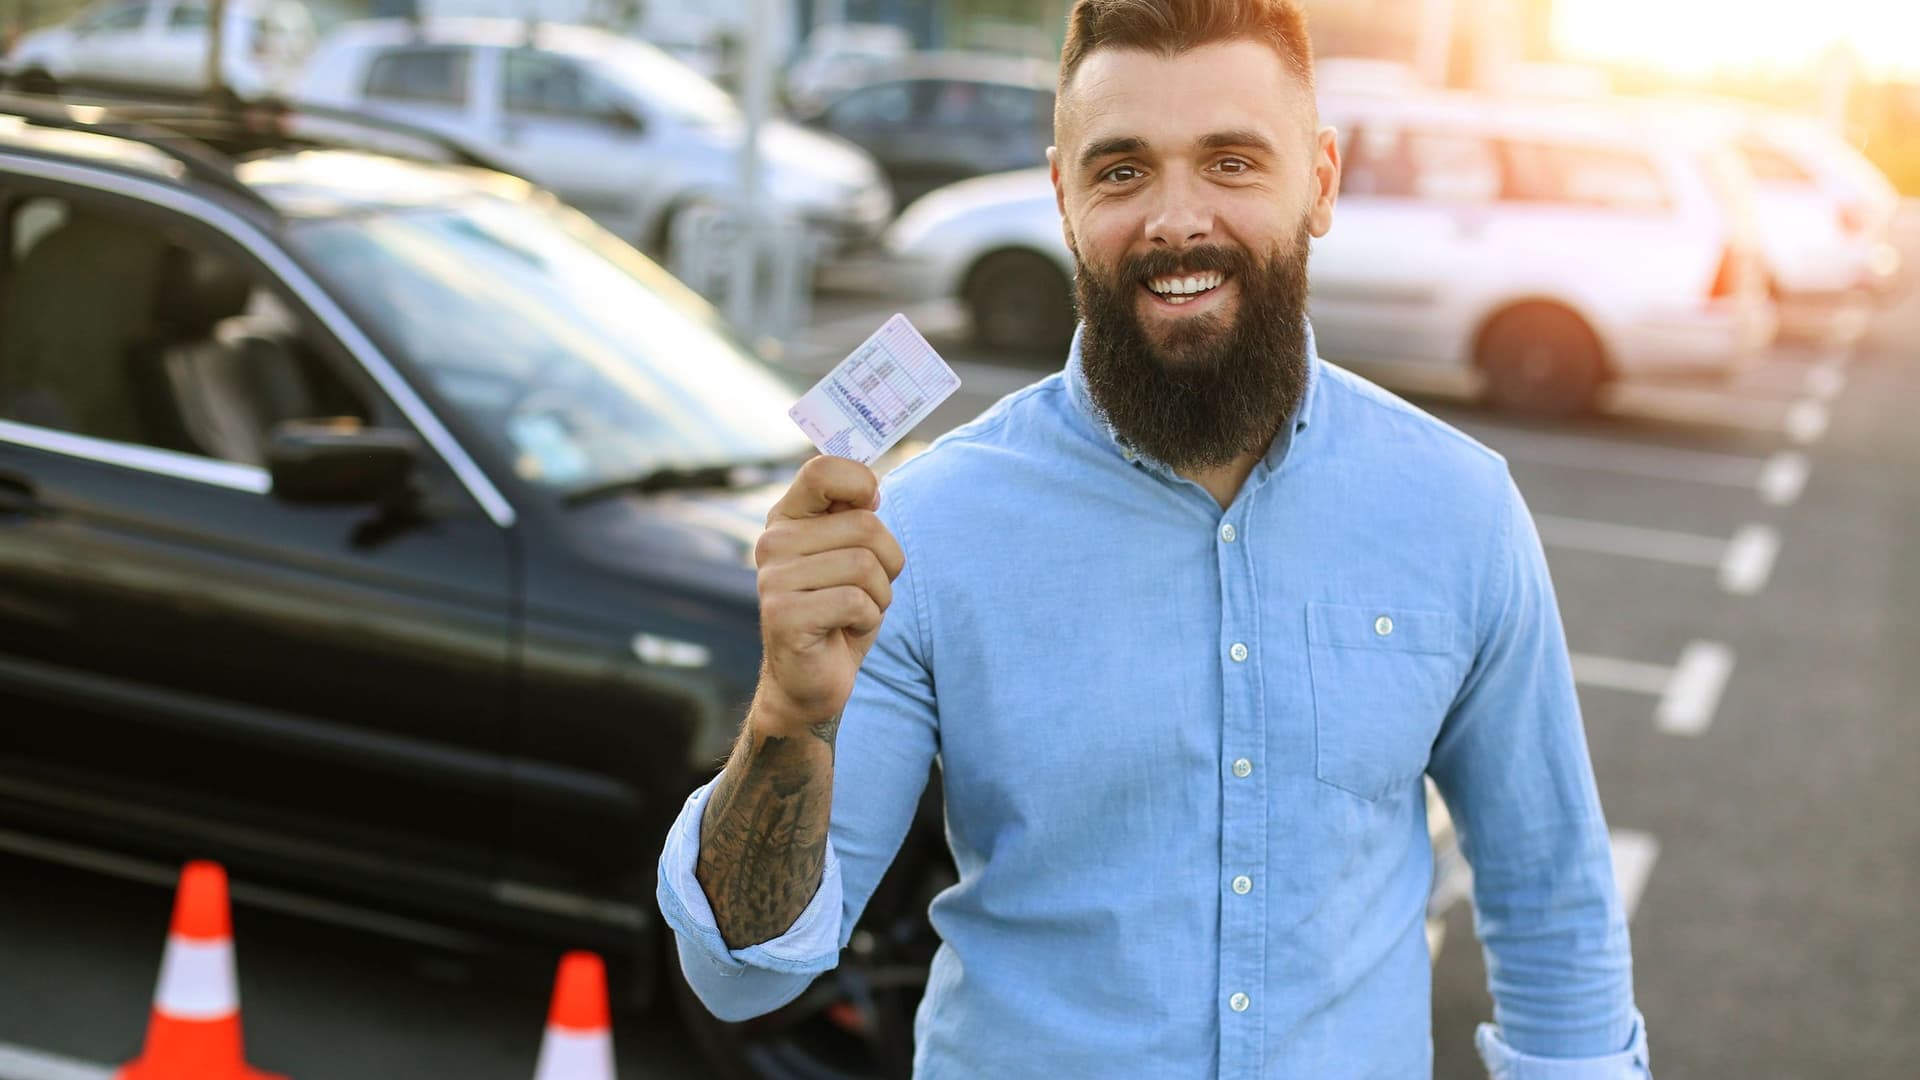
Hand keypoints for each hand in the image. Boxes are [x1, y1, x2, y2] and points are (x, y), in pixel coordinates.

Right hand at [751, 455, 904, 736]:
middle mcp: (773, 541)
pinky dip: (868, 620)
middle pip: (865, 525)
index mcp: (788, 518)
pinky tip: (845, 630)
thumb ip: (855, 517)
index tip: (871, 507)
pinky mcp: (783, 615)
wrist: (810, 680)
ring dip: (879, 596)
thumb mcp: (851, 555)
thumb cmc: (839, 611)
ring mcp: (773, 578)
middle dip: (887, 562)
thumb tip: (872, 488)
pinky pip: (856, 601)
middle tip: (869, 588)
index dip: (860, 483)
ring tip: (855, 611)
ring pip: (864, 565)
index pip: (822, 470)